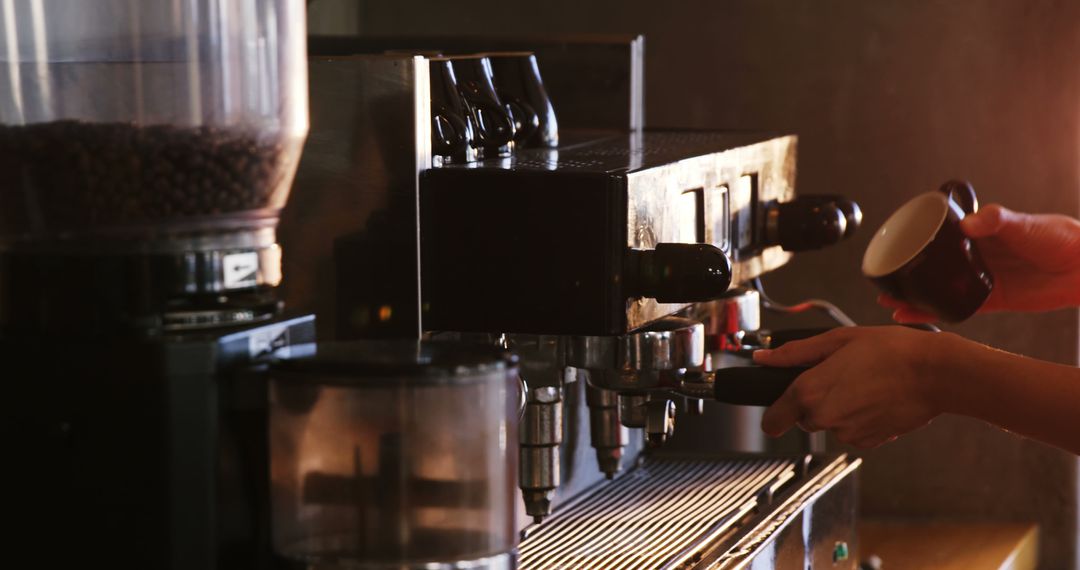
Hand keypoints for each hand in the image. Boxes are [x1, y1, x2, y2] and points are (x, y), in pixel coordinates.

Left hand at [753, 326, 960, 447]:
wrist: (935, 374)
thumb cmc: (890, 351)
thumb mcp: (836, 340)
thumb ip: (794, 353)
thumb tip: (763, 357)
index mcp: (809, 392)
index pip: (772, 421)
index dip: (775, 412)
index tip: (781, 405)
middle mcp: (824, 418)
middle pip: (803, 419)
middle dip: (813, 402)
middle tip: (840, 377)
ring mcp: (847, 433)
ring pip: (830, 424)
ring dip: (839, 409)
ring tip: (863, 383)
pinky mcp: (869, 442)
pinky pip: (853, 431)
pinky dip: (859, 418)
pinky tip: (876, 398)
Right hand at [879, 204, 1079, 321]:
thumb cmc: (1062, 237)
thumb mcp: (1025, 223)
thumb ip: (996, 221)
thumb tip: (969, 223)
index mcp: (982, 233)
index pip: (941, 237)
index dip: (917, 242)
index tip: (894, 246)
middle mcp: (979, 256)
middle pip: (935, 265)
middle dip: (909, 273)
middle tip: (884, 279)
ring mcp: (984, 279)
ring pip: (942, 289)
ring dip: (917, 297)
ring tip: (892, 302)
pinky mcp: (994, 300)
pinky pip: (959, 308)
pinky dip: (938, 313)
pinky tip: (918, 316)